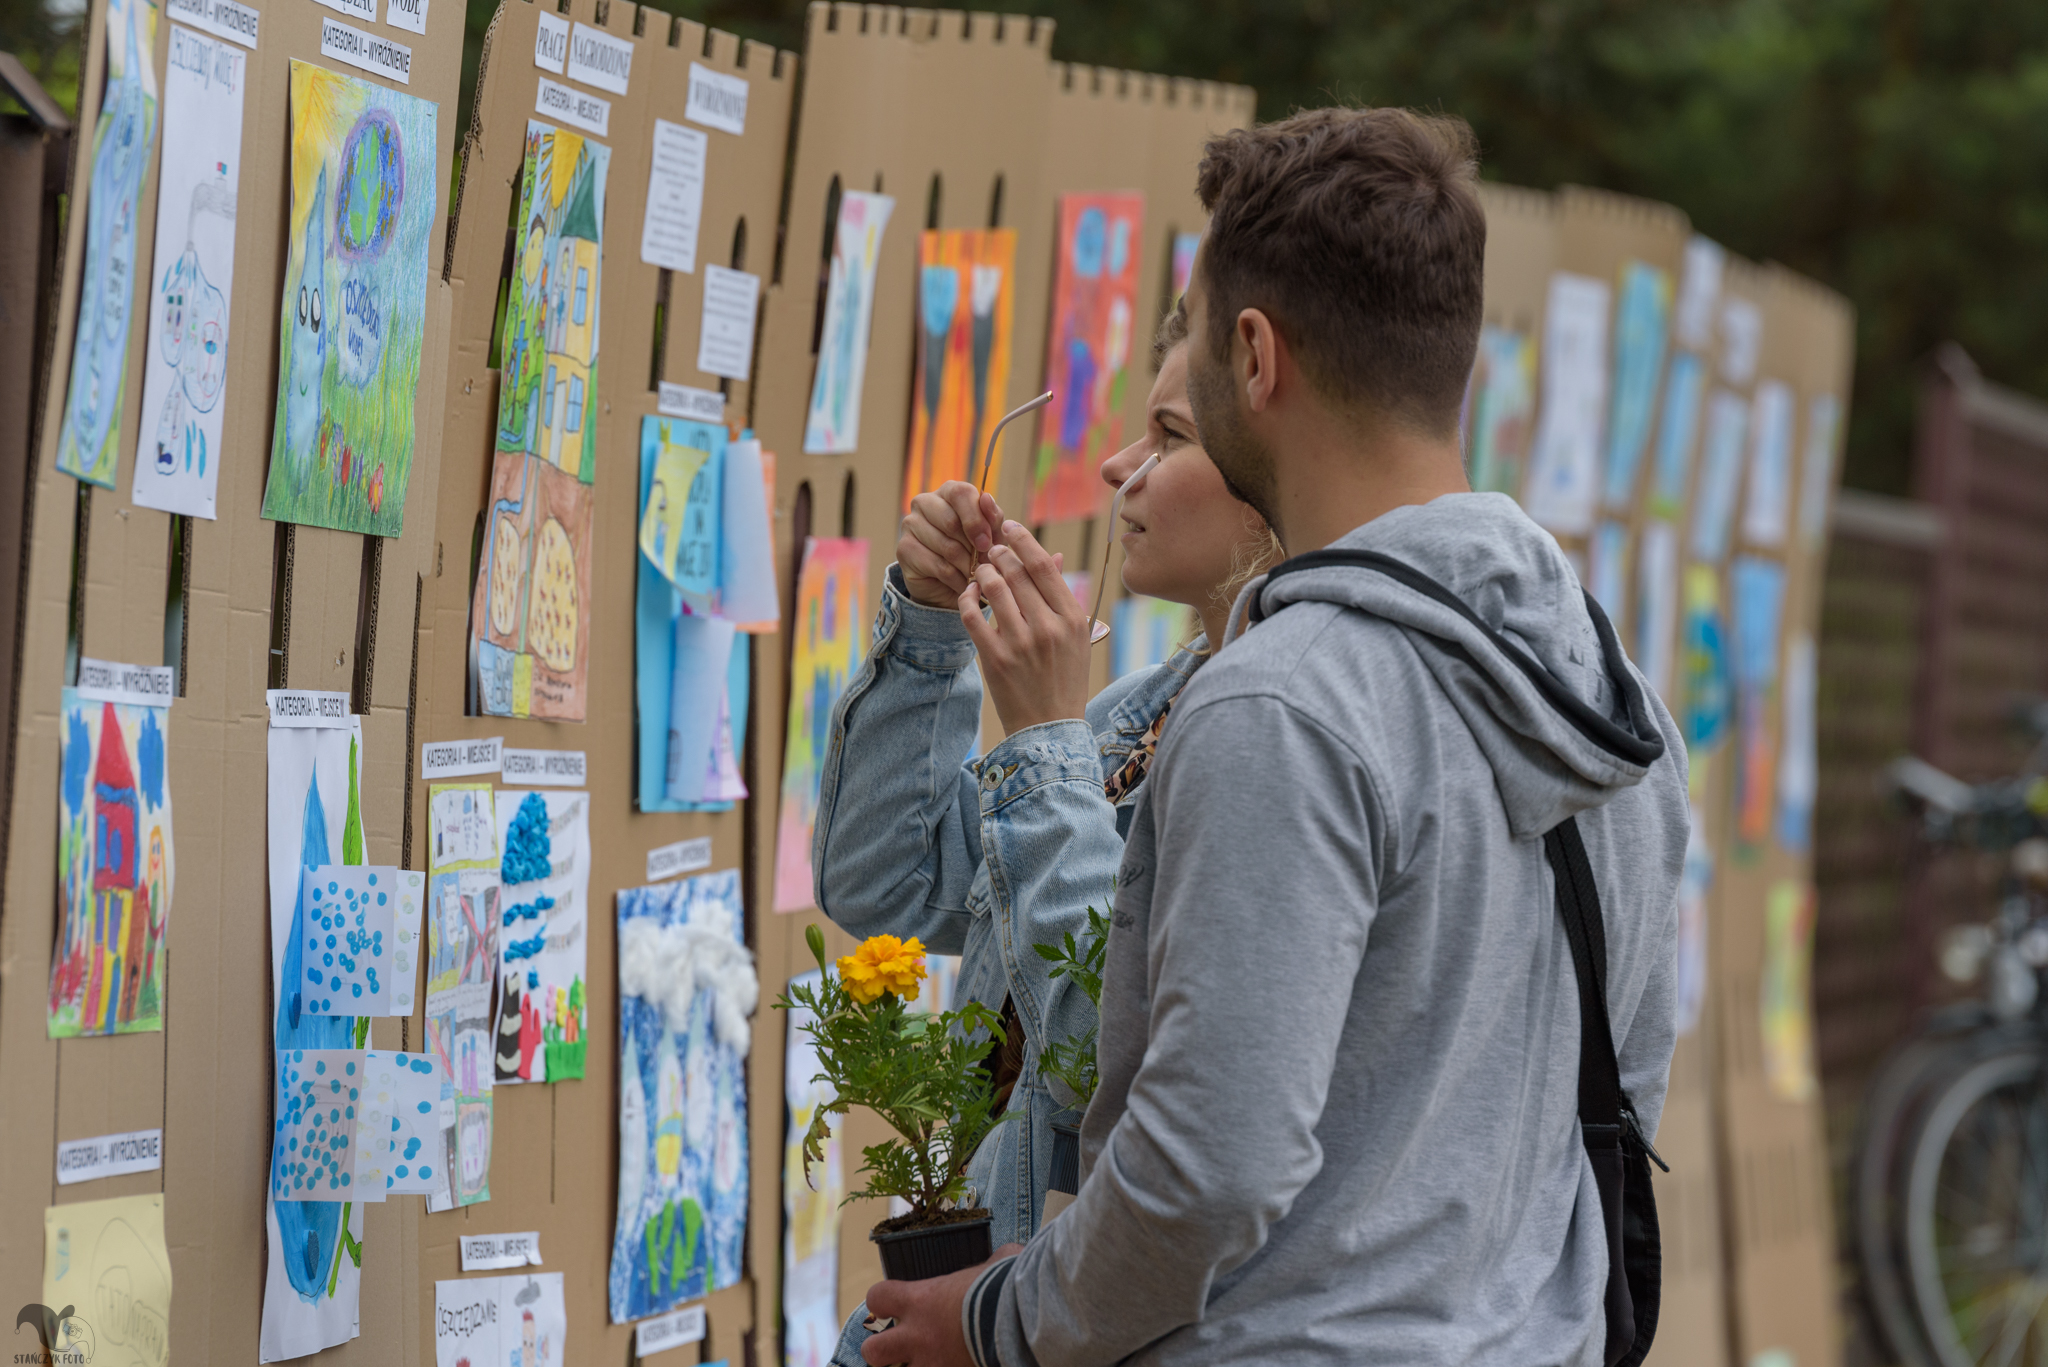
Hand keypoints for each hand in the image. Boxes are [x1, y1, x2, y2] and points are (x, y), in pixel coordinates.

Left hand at [862, 1245, 1025, 1366]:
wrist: (1022, 1320)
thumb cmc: (1006, 1284)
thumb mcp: (994, 1265)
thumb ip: (988, 1265)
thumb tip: (1002, 1261)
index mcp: (921, 1300)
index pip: (877, 1297)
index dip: (881, 1300)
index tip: (891, 1303)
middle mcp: (919, 1336)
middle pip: (872, 1352)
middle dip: (880, 1350)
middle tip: (897, 1345)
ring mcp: (934, 1364)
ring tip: (927, 1359)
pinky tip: (959, 1365)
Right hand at [900, 482, 1003, 608]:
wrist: (950, 583)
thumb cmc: (974, 550)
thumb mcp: (991, 534)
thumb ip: (993, 517)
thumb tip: (987, 498)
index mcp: (948, 491)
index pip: (960, 494)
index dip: (976, 520)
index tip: (986, 544)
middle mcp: (924, 502)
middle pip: (951, 522)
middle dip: (973, 548)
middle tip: (983, 563)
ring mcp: (910, 524)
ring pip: (947, 547)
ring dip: (967, 566)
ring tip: (975, 574)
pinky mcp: (904, 549)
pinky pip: (938, 566)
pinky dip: (956, 579)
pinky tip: (962, 582)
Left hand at [959, 523, 1091, 735]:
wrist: (1050, 728)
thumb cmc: (1064, 679)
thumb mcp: (1074, 637)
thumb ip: (1062, 597)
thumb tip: (1053, 556)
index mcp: (1071, 619)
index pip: (1044, 566)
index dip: (1023, 540)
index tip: (1010, 528)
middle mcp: (1048, 627)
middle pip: (1016, 572)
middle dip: (999, 554)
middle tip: (992, 550)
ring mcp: (1020, 643)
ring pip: (993, 588)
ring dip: (983, 573)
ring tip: (981, 572)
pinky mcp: (995, 658)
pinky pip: (973, 616)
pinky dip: (967, 598)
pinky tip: (968, 594)